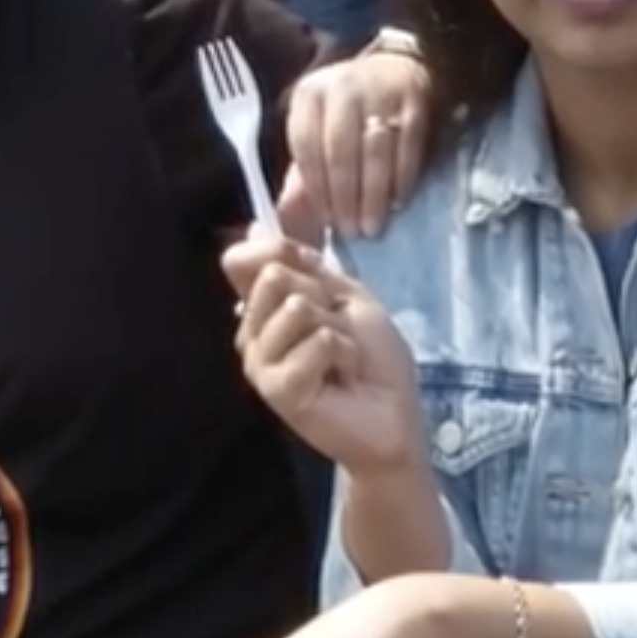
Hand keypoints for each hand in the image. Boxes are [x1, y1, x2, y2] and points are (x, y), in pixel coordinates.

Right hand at [218, 232, 424, 477]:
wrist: (393, 413)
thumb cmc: (373, 358)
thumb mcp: (344, 294)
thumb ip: (302, 262)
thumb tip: (254, 224)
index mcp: (263, 310)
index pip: (242, 259)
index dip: (281, 252)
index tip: (317, 276)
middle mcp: (251, 334)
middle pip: (272, 275)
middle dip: (322, 295)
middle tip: (338, 330)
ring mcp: (259, 363)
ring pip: (295, 306)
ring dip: (337, 329)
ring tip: (343, 357)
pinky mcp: (275, 388)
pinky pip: (315, 340)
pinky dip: (344, 352)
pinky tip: (343, 377)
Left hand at [282, 50, 428, 241]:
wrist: (399, 69)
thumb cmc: (351, 112)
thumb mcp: (319, 127)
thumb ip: (306, 169)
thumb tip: (293, 215)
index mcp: (309, 96)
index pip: (306, 147)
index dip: (316, 188)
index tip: (327, 221)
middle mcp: (341, 88)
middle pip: (340, 152)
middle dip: (345, 198)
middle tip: (352, 231)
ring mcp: (379, 92)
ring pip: (374, 152)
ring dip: (373, 195)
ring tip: (373, 226)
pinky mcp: (413, 102)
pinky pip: (407, 148)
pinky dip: (402, 179)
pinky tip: (398, 202)